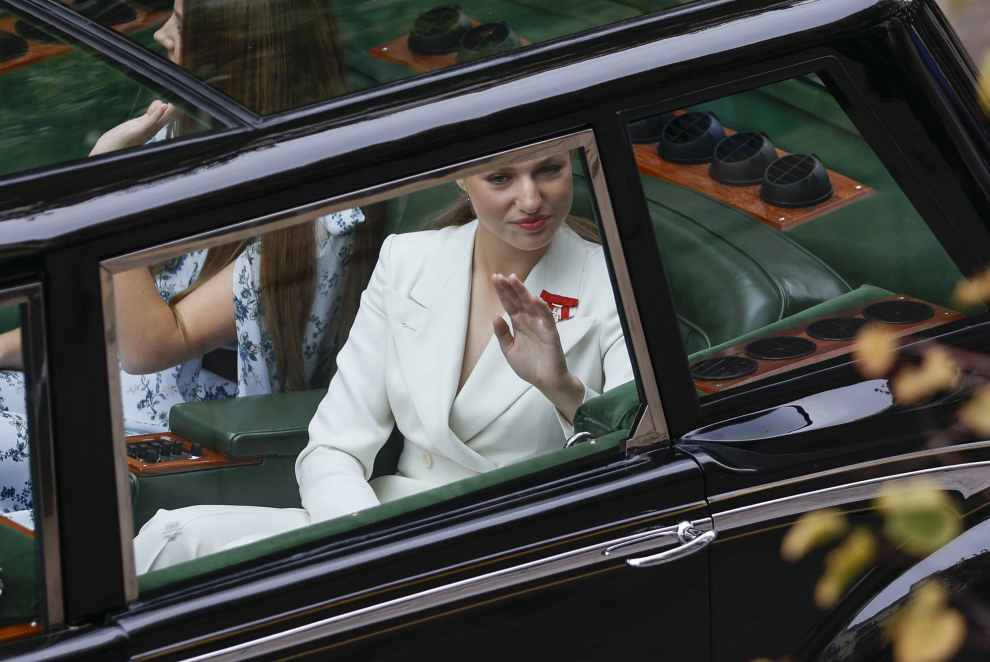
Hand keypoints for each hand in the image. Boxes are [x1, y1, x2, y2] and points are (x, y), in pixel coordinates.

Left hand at [89, 100, 176, 155]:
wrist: (104, 153)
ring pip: (161, 120)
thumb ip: (148, 117)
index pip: (167, 116)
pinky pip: (148, 123)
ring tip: (180, 102)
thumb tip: (161, 104)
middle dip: (177, 108)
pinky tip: (162, 106)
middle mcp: (150, 132)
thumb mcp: (135, 125)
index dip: (174, 107)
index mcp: (150, 129)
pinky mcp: (136, 132)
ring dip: (171, 111)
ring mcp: (144, 133)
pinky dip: (156, 115)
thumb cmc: (117, 141)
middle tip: (188, 98)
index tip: (182, 97)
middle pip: (167, 118)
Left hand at [492, 273, 585, 420]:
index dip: (502, 292)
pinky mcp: (551, 333)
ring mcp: (540, 325)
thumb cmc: (529, 365)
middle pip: (518, 300)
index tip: (495, 278)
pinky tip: (535, 298)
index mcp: (518, 324)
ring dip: (523, 292)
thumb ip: (502, 334)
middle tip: (501, 276)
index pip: (509, 304)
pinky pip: (547, 318)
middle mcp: (529, 321)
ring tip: (514, 280)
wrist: (545, 381)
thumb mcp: (509, 350)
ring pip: (531, 304)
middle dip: (510, 288)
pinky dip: (542, 308)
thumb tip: (495, 316)